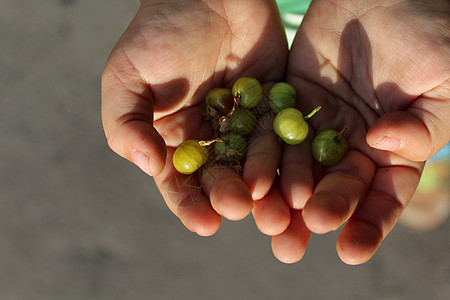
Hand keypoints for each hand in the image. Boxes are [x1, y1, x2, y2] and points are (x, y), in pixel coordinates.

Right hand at [101, 0, 288, 234]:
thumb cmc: (158, 33)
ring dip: (266, 187)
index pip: (180, 182)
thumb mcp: (126, 77)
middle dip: (231, 198)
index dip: (190, 204)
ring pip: (257, 163)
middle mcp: (211, 139)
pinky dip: (291, 156)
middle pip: (222, 178)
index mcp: (174, 140)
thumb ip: (126, 123)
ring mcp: (245, 124)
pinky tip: (299, 176)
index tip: (204, 222)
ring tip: (276, 208)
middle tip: (242, 210)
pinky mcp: (275, 106)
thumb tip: (147, 165)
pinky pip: (284, 134)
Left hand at [269, 0, 449, 263]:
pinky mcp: (290, 99)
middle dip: (313, 216)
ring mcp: (318, 124)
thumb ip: (423, 125)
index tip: (350, 251)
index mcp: (393, 150)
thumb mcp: (443, 80)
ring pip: (297, 166)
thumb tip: (381, 147)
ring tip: (263, 223)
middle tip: (289, 246)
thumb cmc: (430, 32)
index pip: (381, 196)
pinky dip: (260, 154)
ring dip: (279, 197)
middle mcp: (353, 144)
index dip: (368, 224)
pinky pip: (273, 129)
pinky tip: (246, 179)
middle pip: (332, 188)